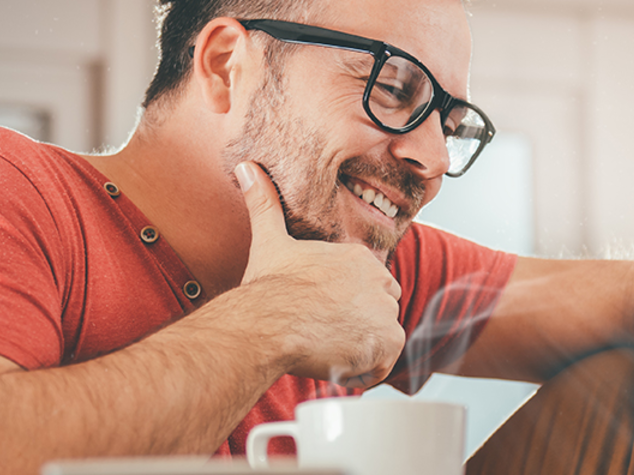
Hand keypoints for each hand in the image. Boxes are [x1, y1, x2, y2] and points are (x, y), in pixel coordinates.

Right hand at [229, 161, 404, 387]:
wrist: (268, 323)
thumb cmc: (266, 289)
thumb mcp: (269, 240)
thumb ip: (264, 203)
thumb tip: (246, 168)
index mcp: (358, 257)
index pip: (367, 287)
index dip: (344, 304)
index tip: (321, 313)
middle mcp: (379, 279)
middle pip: (379, 311)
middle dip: (356, 325)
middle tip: (321, 333)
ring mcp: (386, 309)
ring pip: (380, 337)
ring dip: (358, 349)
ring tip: (325, 348)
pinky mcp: (387, 340)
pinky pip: (384, 362)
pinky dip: (364, 369)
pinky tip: (335, 363)